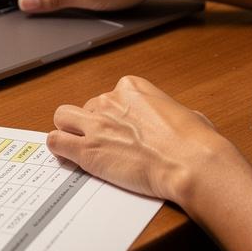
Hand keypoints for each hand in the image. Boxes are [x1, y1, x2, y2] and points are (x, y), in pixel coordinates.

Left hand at [48, 75, 222, 205]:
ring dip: (68, 130)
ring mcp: (96, 123)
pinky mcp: (87, 150)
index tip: (122, 130)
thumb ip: (171, 114)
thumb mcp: (187, 115)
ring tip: (78, 146)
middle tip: (107, 145)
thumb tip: (178, 121)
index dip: (114, 116)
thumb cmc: (195, 142)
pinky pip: (56, 141)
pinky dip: (58, 148)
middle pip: (87, 107)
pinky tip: (66, 156)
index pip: (110, 96)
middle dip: (93, 124)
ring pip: (63, 117)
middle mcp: (110, 100)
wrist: (190, 163)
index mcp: (132, 87)